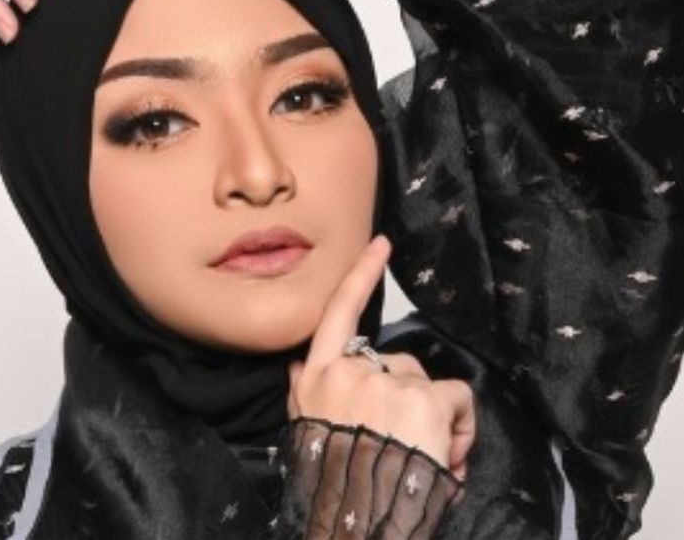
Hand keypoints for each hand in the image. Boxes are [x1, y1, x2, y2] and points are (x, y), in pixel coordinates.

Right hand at [286, 235, 474, 479]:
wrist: (355, 517)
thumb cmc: (333, 479)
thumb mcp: (302, 430)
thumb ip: (301, 392)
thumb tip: (297, 364)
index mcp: (317, 379)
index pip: (337, 314)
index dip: (361, 276)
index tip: (381, 245)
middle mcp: (349, 372)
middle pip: (397, 363)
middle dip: (410, 397)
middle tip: (410, 441)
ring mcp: (385, 381)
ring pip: (429, 384)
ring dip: (436, 417)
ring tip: (427, 455)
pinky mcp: (421, 398)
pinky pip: (456, 398)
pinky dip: (461, 425)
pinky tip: (449, 454)